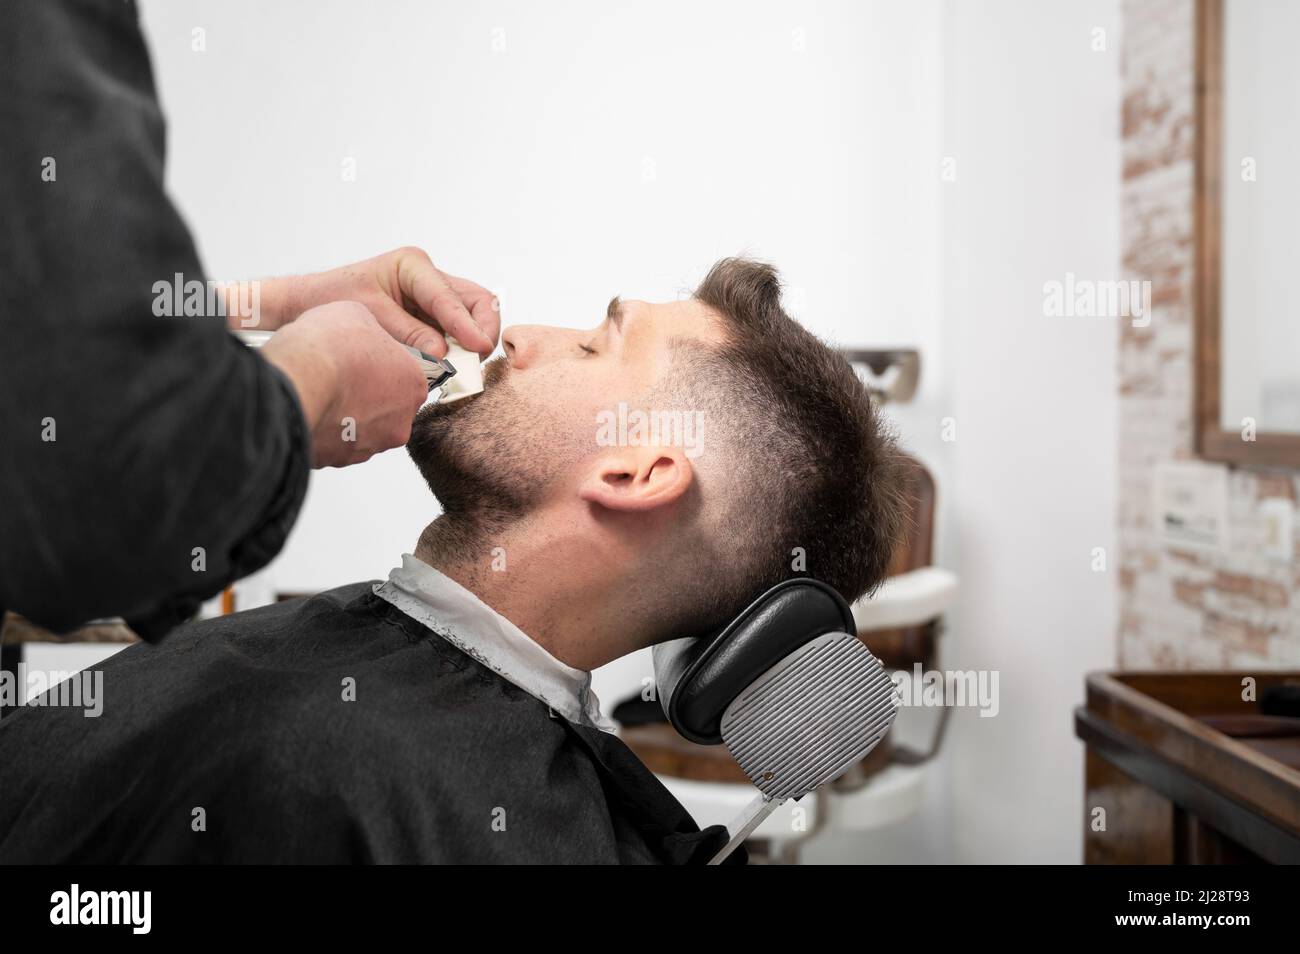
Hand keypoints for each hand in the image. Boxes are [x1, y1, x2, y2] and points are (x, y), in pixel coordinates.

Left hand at [248, 247, 499, 358]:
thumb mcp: (369, 316)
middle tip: (480, 357)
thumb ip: (408, 334)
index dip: (466, 324)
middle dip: (483, 327)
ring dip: (474, 340)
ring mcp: (431, 297)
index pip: (449, 296)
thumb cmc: (330, 299)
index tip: (479, 346)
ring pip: (472, 314)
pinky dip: (460, 348)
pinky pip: (456, 331)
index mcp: (412, 265)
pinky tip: (455, 364)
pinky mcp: (429, 318)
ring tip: (467, 364)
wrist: (307, 304)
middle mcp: (427, 277)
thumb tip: (442, 354)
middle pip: (475, 299)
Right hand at [260, 300, 428, 467]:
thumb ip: (372, 330)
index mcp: (413, 385)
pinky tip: (312, 407)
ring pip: (363, 427)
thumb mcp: (357, 314)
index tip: (366, 359)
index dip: (385, 365)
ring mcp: (371, 444)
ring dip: (348, 413)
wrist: (295, 380)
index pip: (408, 376)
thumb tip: (364, 334)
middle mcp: (400, 420)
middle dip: (368, 393)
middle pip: (388, 406)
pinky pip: (337, 442)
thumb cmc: (327, 349)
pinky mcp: (341, 458)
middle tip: (343, 375)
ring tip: (323, 391)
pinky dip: (327, 428)